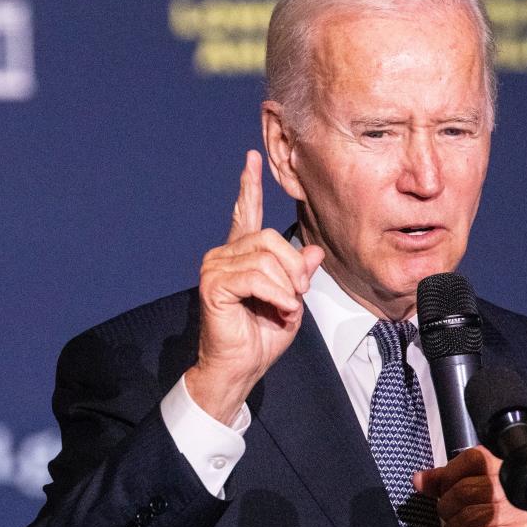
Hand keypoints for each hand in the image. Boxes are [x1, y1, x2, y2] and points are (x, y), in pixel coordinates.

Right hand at [185, 150, 323, 423]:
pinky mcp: (214, 284)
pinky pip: (257, 277)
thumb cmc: (261, 338)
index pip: (244, 213)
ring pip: (267, 257)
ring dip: (287, 287)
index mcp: (240, 256)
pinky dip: (277, 295)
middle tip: (297, 296)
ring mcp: (215, 267)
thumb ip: (300, 274)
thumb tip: (313, 252)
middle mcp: (224, 255)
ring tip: (284, 308)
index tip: (252, 159)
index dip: (249, 186)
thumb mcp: (292, 301)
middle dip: (294, 268)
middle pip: (271, 238)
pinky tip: (278, 309)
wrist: (239, 368)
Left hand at [414, 446, 526, 526]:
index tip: (442, 490)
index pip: (472, 458)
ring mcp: (520, 514)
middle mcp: (516, 491)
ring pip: (467, 515)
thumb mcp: (476, 503)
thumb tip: (420, 479)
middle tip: (452, 520)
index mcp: (507, 474)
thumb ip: (449, 487)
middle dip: (447, 509)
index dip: (449, 475)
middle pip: (464, 489)